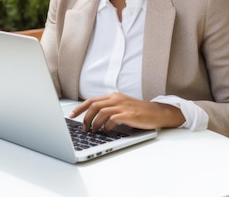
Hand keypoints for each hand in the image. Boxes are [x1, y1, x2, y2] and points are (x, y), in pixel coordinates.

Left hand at [69, 92, 184, 132]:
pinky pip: (112, 119)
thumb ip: (109, 108)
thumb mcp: (122, 106)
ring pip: (100, 112)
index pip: (91, 100)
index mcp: (113, 96)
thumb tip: (92, 118)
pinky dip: (106, 126)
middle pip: (93, 105)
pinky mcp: (128, 114)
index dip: (79, 108)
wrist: (156, 113)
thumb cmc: (139, 112)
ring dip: (94, 123)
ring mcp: (122, 106)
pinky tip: (106, 131)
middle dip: (84, 117)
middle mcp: (116, 99)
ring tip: (93, 131)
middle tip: (83, 128)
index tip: (71, 115)